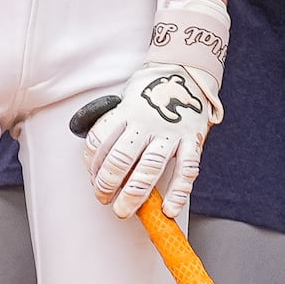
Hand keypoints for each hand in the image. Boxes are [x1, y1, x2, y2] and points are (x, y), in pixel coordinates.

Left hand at [84, 0, 227, 219]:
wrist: (186, 72)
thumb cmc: (150, 94)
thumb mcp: (125, 102)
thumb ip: (114, 129)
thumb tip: (99, 167)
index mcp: (125, 111)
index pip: (98, 140)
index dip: (91, 165)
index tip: (94, 181)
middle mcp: (146, 122)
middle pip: (120, 158)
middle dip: (108, 184)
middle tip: (105, 200)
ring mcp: (170, 132)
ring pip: (149, 167)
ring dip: (134, 194)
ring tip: (124, 211)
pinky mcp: (193, 140)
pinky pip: (186, 170)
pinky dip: (177, 193)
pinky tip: (167, 209)